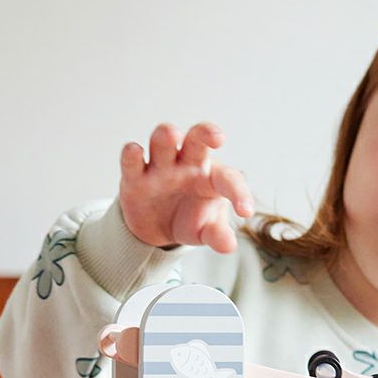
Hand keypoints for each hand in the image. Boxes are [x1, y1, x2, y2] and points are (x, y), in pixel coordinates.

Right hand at [119, 122, 253, 253]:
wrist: (157, 229)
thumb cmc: (190, 219)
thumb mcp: (205, 231)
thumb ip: (216, 235)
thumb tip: (229, 246)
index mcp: (211, 177)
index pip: (228, 178)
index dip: (239, 193)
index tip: (246, 212)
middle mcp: (187, 164)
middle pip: (197, 137)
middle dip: (206, 132)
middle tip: (216, 138)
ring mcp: (160, 167)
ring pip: (163, 140)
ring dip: (166, 135)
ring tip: (171, 137)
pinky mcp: (134, 177)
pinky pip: (132, 160)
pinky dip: (132, 154)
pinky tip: (134, 152)